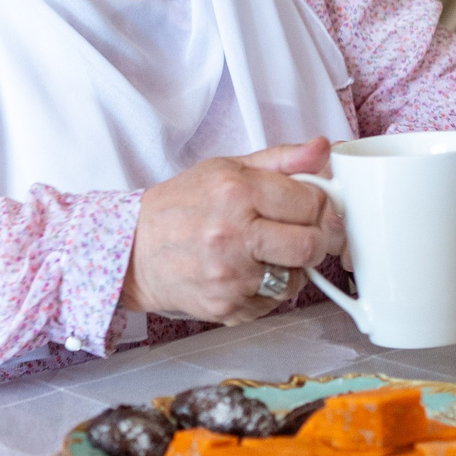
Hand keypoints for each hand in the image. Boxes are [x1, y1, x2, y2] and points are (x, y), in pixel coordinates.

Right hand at [121, 138, 344, 323]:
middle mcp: (233, 234)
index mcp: (236, 191)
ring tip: (265, 253)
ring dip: (291, 267)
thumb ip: (281, 160)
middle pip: (311, 244)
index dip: (321, 205)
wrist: (133, 251)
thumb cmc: (179, 208)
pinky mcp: (228, 307)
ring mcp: (230, 276)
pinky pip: (273, 302)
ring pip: (297, 278)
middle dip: (316, 239)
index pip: (312, 202)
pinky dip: (268, 289)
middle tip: (303, 234)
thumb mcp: (226, 168)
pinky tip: (245, 273)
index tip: (313, 207)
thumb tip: (322, 148)